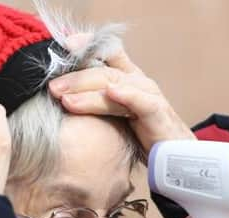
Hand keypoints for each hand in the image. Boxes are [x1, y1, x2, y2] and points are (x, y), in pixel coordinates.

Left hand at [48, 35, 194, 152]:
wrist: (177, 160)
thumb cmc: (144, 138)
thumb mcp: (117, 117)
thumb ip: (96, 104)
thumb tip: (61, 101)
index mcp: (127, 79)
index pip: (107, 52)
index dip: (87, 45)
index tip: (64, 45)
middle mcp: (138, 82)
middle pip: (103, 72)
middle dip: (75, 79)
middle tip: (52, 88)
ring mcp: (149, 96)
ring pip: (115, 85)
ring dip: (88, 91)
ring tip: (65, 99)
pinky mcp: (158, 114)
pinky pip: (142, 101)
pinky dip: (127, 95)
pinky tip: (112, 93)